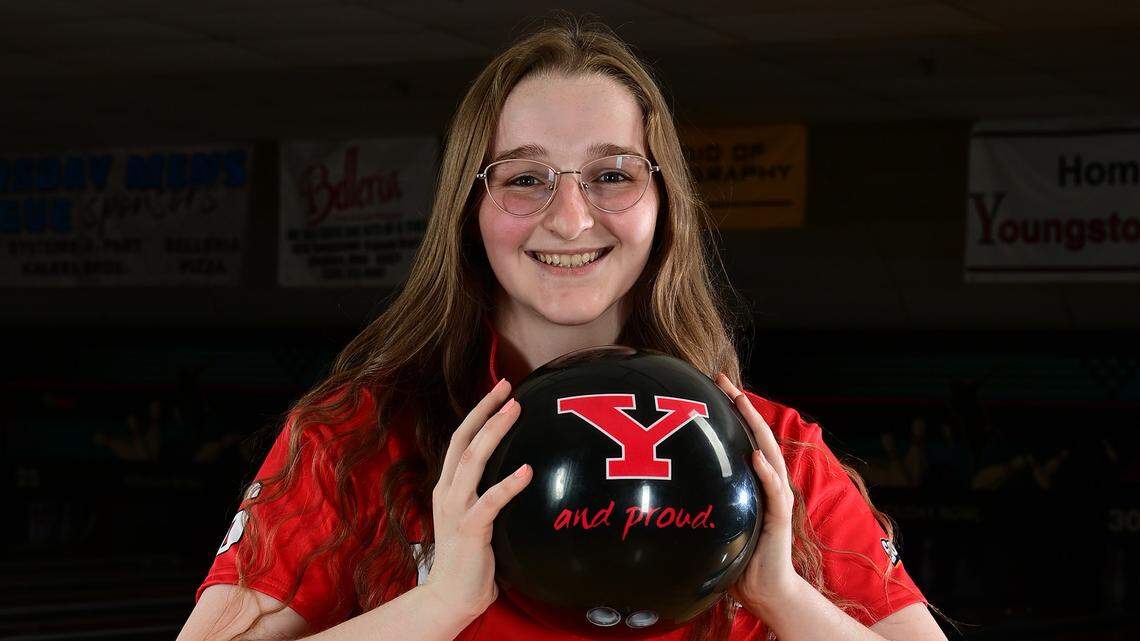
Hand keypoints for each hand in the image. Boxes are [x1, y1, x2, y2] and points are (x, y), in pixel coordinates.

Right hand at [422, 378, 531, 621]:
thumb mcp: (475, 515)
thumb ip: (487, 493)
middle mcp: (448, 491)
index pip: (461, 439)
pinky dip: (508, 485)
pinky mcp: (470, 530)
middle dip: (485, 410)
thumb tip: (519, 470)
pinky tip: (527, 471)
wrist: (450, 596)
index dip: (479, 411)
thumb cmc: (470, 557)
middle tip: (508, 387)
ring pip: (472, 461)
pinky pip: (490, 502)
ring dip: (494, 432)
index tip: (500, 389)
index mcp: (448, 486)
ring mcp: (456, 509)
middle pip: (464, 440)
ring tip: (515, 411)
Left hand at [714, 373, 802, 616]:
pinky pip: (774, 491)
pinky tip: (754, 456)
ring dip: (755, 427)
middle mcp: (767, 482)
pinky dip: (766, 472)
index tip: (710, 384)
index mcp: (752, 480)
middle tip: (723, 379)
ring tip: (742, 402)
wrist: (763, 590)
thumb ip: (701, 496)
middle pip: (757, 434)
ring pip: (768, 453)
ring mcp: (775, 497)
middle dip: (741, 405)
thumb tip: (660, 484)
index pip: (742, 436)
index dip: (729, 410)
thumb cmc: (735, 556)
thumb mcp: (713, 518)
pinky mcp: (779, 518)